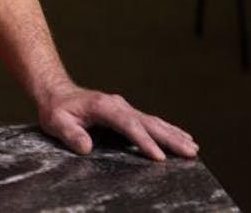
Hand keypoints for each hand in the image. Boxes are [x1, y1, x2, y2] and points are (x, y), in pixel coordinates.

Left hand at [37, 84, 198, 160]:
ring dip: (174, 134)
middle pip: (149, 123)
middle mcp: (119, 105)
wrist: (56, 92)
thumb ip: (71, 134)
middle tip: (191, 152)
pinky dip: (167, 130)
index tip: (160, 157)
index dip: (144, 141)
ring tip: (193, 148)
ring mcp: (124, 108)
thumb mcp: (56, 122)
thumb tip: (86, 147)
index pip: (129, 126)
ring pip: (154, 122)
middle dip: (170, 138)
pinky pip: (150, 123)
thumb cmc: (56, 109)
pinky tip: (181, 137)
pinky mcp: (126, 114)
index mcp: (104, 107)